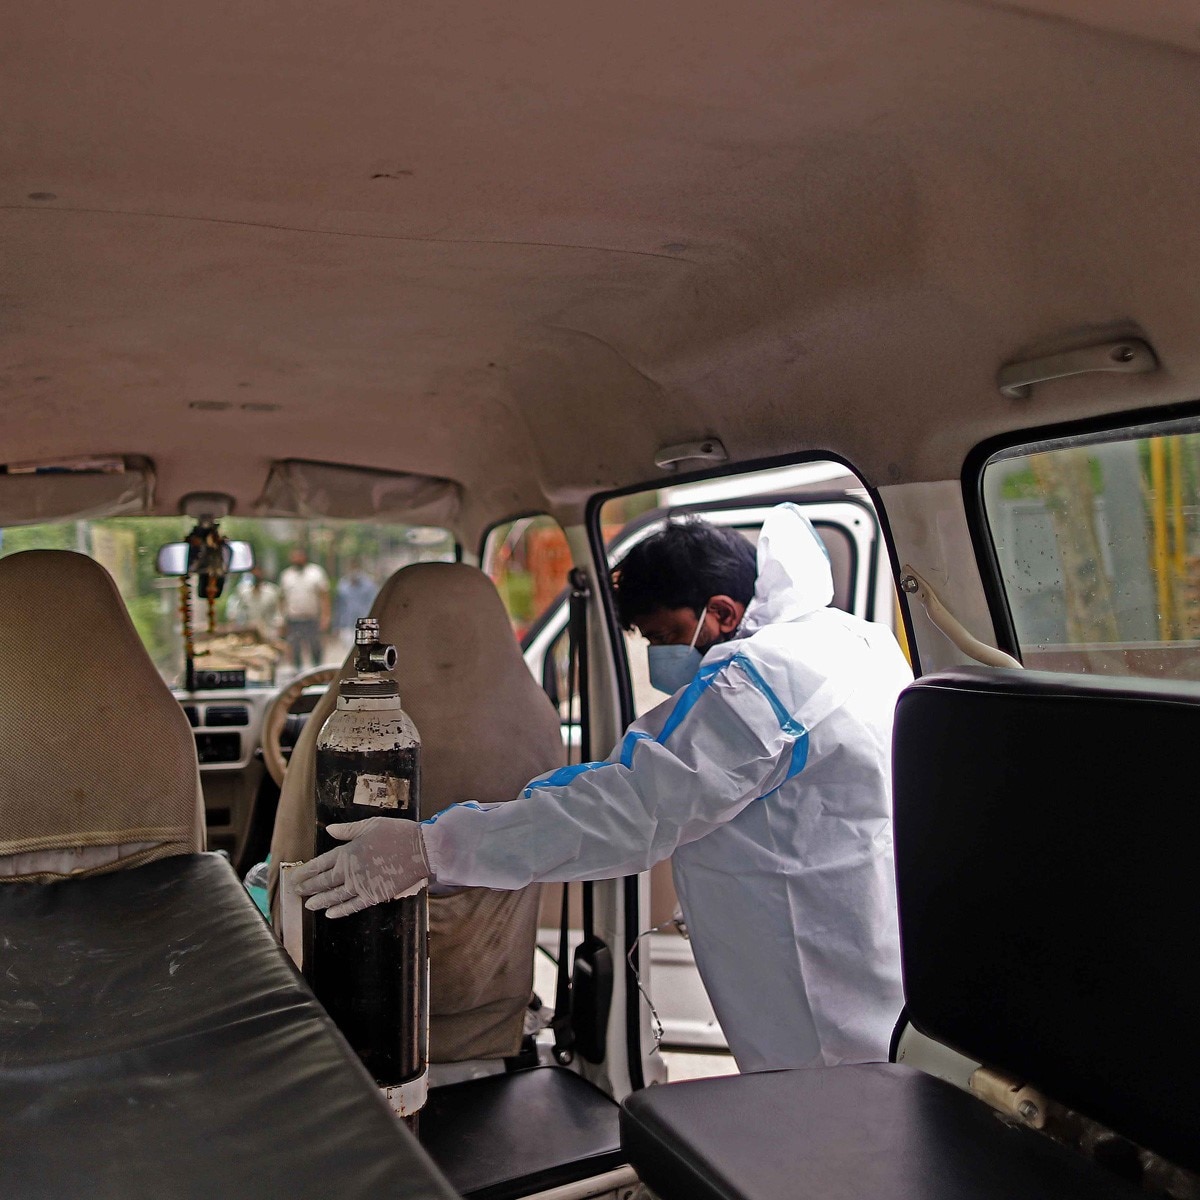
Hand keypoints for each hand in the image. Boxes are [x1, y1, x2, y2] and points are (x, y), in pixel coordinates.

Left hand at [293, 818, 429, 918]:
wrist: (421, 850)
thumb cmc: (396, 833)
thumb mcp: (370, 825)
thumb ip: (348, 830)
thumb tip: (330, 830)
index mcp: (347, 852)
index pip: (320, 864)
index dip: (306, 871)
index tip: (295, 877)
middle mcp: (350, 871)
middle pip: (323, 882)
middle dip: (308, 887)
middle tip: (297, 892)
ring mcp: (361, 885)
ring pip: (334, 896)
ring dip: (320, 901)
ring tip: (309, 905)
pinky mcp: (374, 895)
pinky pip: (352, 906)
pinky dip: (340, 911)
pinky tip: (330, 914)